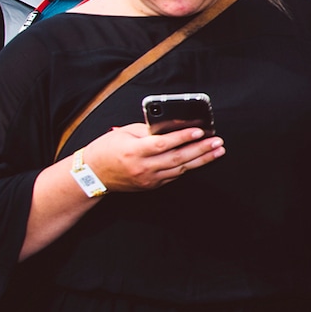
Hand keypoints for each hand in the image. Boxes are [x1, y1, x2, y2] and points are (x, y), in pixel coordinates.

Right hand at [83, 123, 223, 191]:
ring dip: (201, 160)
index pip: (163, 144)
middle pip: (177, 158)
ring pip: (180, 169)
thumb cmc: (107, 149)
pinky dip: (189, 167)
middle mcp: (142, 167)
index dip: (183, 138)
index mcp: (134, 151)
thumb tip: (173, 126)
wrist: (92, 174)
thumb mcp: (125, 133)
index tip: (200, 131)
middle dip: (201, 149)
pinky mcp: (151, 185)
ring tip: (218, 150)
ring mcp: (148, 179)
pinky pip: (174, 176)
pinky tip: (202, 159)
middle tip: (218, 142)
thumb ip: (149, 130)